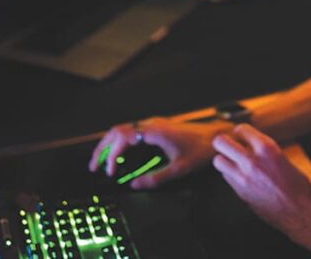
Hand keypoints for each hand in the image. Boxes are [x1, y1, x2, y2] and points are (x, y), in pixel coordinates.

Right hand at [89, 117, 222, 188]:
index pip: (123, 138)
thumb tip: (135, 185)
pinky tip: (119, 155)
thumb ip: (156, 178)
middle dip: (103, 148)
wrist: (217, 137)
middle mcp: (151, 125)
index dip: (112, 155)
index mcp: (154, 131)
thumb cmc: (201, 149)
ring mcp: (153, 125)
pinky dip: (120, 143)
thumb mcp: (180, 168)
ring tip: (101, 161)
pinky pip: (132, 132)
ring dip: (110, 144)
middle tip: (94, 166)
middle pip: (117, 131)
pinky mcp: (156, 128)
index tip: (110, 171)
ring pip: (123, 130)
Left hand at [212, 124, 310, 241]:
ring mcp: (243, 177)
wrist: (300, 210)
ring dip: (224, 160)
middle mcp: (252, 160)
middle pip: (220, 142)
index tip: (241, 135)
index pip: (241, 129)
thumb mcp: (281, 157)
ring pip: (218, 161)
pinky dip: (231, 175)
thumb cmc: (297, 185)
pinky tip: (241, 177)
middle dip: (223, 142)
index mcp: (266, 148)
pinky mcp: (240, 192)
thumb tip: (249, 145)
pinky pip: (227, 177)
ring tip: (233, 162)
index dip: (240, 132)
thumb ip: (262, 151)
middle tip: (228, 144)